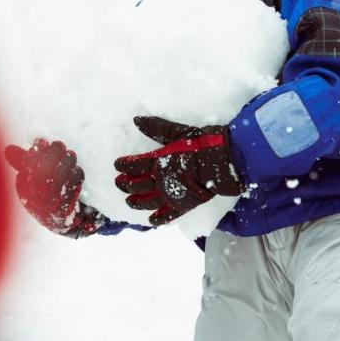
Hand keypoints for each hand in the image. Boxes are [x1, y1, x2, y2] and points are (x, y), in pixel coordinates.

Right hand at [4, 139, 104, 237]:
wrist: (58, 221)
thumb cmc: (42, 193)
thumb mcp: (29, 179)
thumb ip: (20, 163)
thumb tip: (7, 149)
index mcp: (22, 190)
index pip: (26, 166)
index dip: (36, 151)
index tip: (42, 142)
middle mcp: (34, 199)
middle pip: (44, 168)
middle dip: (54, 152)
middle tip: (58, 145)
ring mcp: (50, 204)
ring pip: (61, 174)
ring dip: (67, 160)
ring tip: (70, 155)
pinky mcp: (66, 208)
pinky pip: (74, 184)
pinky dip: (76, 173)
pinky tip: (75, 170)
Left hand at [113, 116, 243, 225]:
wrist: (222, 162)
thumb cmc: (200, 144)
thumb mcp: (177, 131)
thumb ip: (156, 127)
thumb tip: (136, 120)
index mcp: (158, 162)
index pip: (135, 164)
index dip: (124, 165)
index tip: (117, 165)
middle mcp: (161, 180)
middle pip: (138, 184)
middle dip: (126, 184)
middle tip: (119, 183)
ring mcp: (172, 195)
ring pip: (149, 201)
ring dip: (137, 202)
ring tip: (129, 202)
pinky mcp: (184, 205)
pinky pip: (168, 215)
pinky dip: (159, 218)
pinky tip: (151, 220)